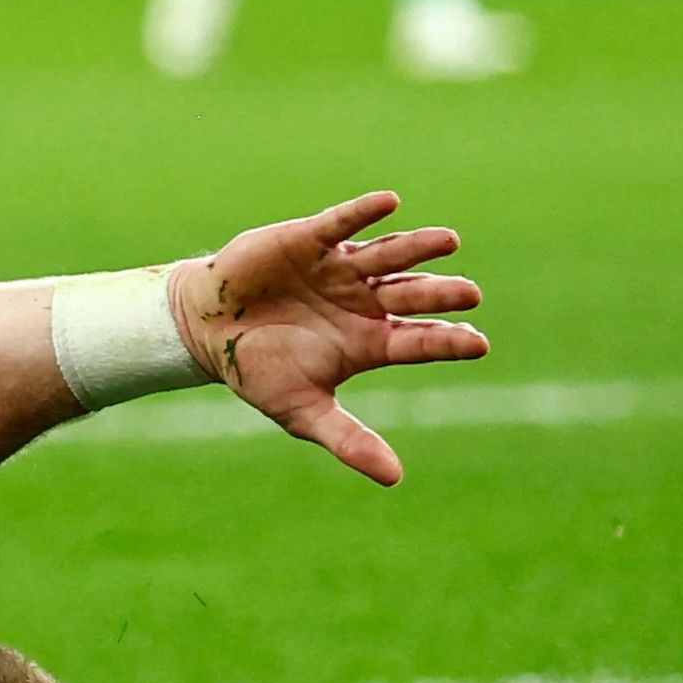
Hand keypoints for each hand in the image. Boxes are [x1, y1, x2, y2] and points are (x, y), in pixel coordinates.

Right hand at [169, 189, 485, 484]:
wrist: (204, 331)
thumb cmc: (258, 372)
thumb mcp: (303, 412)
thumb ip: (349, 440)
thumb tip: (395, 479)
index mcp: (369, 341)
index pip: (419, 340)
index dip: (447, 341)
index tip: (478, 344)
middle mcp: (363, 301)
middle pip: (412, 295)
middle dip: (439, 294)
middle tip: (469, 294)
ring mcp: (339, 269)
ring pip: (388, 256)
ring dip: (418, 248)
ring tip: (449, 241)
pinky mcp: (308, 240)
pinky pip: (340, 224)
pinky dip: (364, 214)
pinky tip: (389, 203)